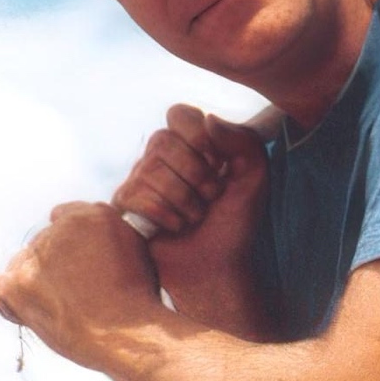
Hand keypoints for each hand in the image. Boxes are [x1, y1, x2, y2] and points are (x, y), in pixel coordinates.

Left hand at [0, 202, 160, 368]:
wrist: (127, 333)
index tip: (80, 265)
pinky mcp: (18, 284)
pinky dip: (12, 301)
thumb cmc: (136, 301)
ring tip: (63, 307)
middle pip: (43, 243)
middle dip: (54, 265)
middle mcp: (62, 229)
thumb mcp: (136, 251)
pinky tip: (36, 312)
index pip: (64, 218)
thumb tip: (87, 241)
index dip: (71, 245)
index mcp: (95, 214)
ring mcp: (37, 256)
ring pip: (23, 264)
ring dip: (36, 282)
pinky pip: (0, 287)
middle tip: (75, 293)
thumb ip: (106, 235)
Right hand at [112, 106, 271, 328]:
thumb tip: (208, 119)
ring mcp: (139, 180)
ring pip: (150, 170)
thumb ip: (243, 142)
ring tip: (195, 217)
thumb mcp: (254, 179)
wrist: (216, 266)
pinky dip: (167, 216)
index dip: (199, 138)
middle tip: (211, 196)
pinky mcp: (124, 206)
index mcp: (191, 144)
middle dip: (196, 174)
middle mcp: (161, 157)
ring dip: (184, 200)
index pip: (180, 114)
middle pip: (162, 140)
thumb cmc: (234, 222)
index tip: (218, 164)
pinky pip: (136, 196)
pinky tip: (176, 227)